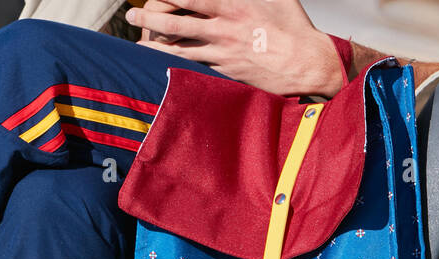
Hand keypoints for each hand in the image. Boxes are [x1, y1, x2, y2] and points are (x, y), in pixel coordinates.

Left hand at [128, 0, 344, 98]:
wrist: (306, 62)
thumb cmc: (293, 26)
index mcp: (234, 4)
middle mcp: (224, 27)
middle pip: (176, 21)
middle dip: (150, 17)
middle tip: (132, 15)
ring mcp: (222, 51)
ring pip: (179, 47)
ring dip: (154, 44)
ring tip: (137, 42)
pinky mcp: (225, 71)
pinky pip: (194, 67)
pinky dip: (174, 65)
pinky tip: (159, 64)